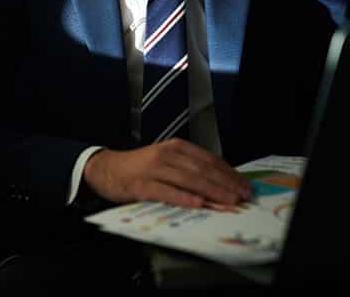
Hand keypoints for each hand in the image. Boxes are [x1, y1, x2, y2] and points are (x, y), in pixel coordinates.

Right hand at [82, 138, 251, 208]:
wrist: (105, 168)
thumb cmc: (139, 168)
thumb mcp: (166, 161)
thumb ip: (189, 169)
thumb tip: (219, 184)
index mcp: (176, 147)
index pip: (208, 159)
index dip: (228, 173)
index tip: (244, 186)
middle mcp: (167, 154)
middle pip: (202, 169)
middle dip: (225, 184)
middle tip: (242, 196)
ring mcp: (154, 169)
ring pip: (188, 179)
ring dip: (212, 191)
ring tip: (228, 201)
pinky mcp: (141, 184)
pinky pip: (166, 192)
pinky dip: (183, 197)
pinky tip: (198, 203)